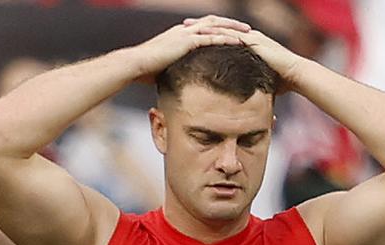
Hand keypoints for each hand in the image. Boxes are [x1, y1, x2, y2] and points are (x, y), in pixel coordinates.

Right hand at [133, 15, 251, 80]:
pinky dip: (226, 38)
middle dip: (231, 24)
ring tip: (249, 33)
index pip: (203, 27)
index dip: (218, 29)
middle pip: (213, 21)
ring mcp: (185, 34)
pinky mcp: (186, 42)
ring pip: (215, 26)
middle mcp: (184, 30)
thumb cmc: (145, 70)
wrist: (135, 65)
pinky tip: (239, 42)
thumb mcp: (164, 68)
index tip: (232, 33)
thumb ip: (174, 70)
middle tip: (247, 29)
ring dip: (233, 29)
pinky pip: (211, 37)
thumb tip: (178, 82)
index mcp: (179, 34)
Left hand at [183, 19, 302, 92]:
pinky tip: (203, 35)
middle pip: (220, 27)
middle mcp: (248, 36)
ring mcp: (251, 37)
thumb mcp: (258, 81)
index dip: (207, 34)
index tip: (190, 36)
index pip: (223, 35)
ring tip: (188, 28)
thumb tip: (239, 100)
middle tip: (183, 26)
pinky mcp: (254, 42)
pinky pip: (232, 36)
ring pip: (223, 28)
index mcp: (247, 43)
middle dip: (201, 26)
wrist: (295, 75)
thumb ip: (247, 85)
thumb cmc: (280, 81)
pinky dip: (217, 35)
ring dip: (205, 27)